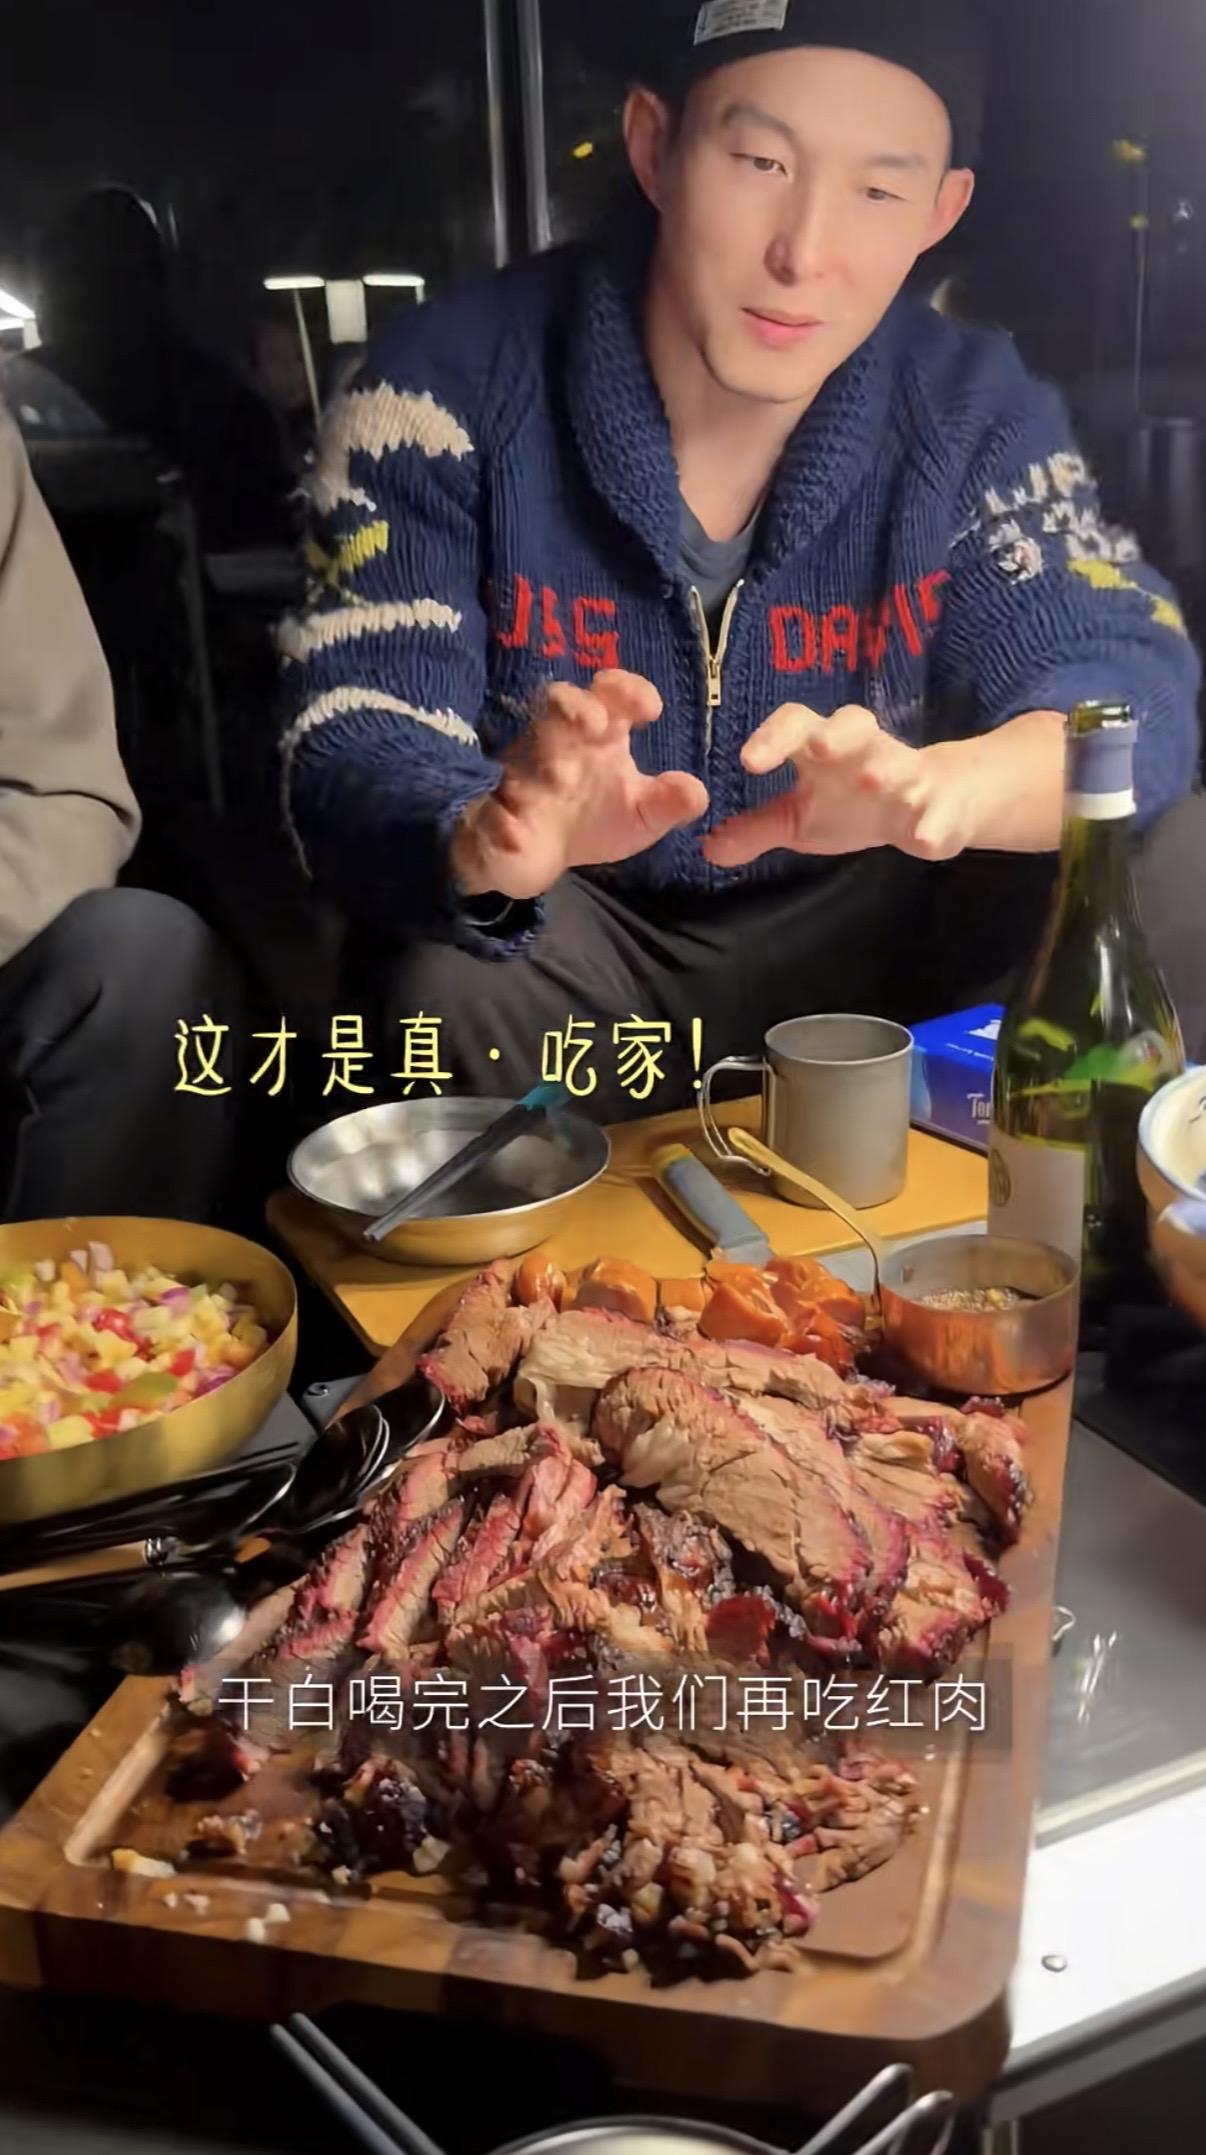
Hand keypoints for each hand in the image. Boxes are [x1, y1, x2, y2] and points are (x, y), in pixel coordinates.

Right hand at [451, 671, 708, 901]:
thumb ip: (668, 803)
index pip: (611, 694)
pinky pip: (491, 813)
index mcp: (597, 735)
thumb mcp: (640, 816)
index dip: (628, 690)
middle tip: (596, 724)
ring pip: (521, 753)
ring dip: (539, 762)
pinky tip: (514, 833)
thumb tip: (697, 792)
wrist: (538, 856)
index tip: (650, 709)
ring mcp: (520, 775)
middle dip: (575, 708)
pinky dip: (501, 823)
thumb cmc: (593, 819)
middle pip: (558, 705)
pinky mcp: (493, 813)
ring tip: (559, 780)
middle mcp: (556, 742)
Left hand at [702, 703, 983, 868]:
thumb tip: (708, 847)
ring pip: (902, 760)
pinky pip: (938, 808)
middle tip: (820, 749)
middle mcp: (865, 750)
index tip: (747, 762)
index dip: (773, 736)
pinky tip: (922, 838)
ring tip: (874, 782)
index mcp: (824, 746)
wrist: (931, 803)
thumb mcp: (799, 819)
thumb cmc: (854, 804)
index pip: (797, 724)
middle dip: (838, 733)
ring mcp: (907, 773)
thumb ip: (756, 829)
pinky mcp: (939, 803)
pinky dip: (932, 820)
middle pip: (854, 723)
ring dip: (889, 768)